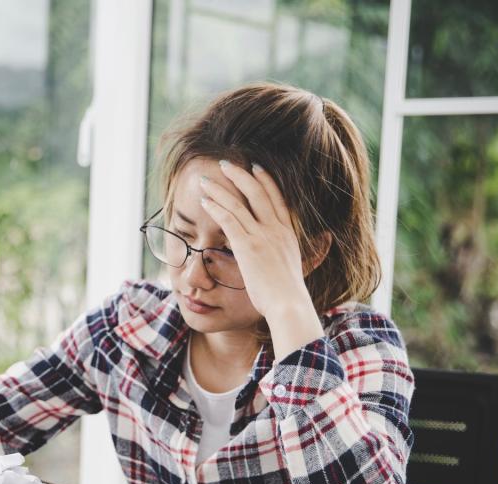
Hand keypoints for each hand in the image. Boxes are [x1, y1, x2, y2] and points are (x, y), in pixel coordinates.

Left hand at [200, 160, 324, 357]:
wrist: (288, 304)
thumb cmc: (287, 294)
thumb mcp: (294, 268)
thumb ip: (287, 256)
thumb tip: (286, 256)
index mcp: (287, 233)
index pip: (277, 198)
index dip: (266, 180)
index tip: (256, 167)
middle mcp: (275, 229)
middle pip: (257, 192)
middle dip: (239, 175)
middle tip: (224, 164)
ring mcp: (261, 236)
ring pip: (238, 203)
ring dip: (219, 189)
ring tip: (204, 180)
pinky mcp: (247, 246)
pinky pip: (228, 219)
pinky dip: (215, 207)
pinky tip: (204, 201)